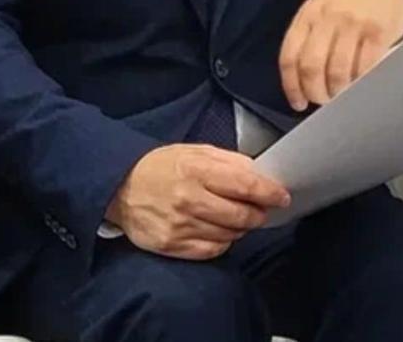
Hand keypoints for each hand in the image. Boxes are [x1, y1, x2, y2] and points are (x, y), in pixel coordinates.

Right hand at [105, 144, 290, 259]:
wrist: (120, 187)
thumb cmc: (163, 166)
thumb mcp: (196, 152)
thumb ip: (230, 161)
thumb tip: (260, 174)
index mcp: (197, 170)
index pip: (244, 184)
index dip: (268, 192)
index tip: (283, 197)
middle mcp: (189, 199)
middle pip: (240, 214)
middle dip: (259, 213)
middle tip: (263, 210)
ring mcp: (179, 225)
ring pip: (229, 234)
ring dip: (242, 228)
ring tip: (240, 218)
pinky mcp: (171, 245)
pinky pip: (211, 250)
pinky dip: (224, 242)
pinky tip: (222, 231)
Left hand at [278, 0, 402, 111]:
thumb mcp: (322, 4)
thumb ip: (311, 34)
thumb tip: (304, 77)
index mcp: (309, 13)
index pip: (290, 56)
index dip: (291, 86)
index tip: (299, 102)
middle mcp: (328, 18)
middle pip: (311, 67)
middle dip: (315, 92)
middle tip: (323, 101)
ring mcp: (354, 25)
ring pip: (337, 71)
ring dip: (338, 92)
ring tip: (342, 95)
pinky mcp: (378, 33)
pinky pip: (364, 67)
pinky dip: (360, 83)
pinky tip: (360, 85)